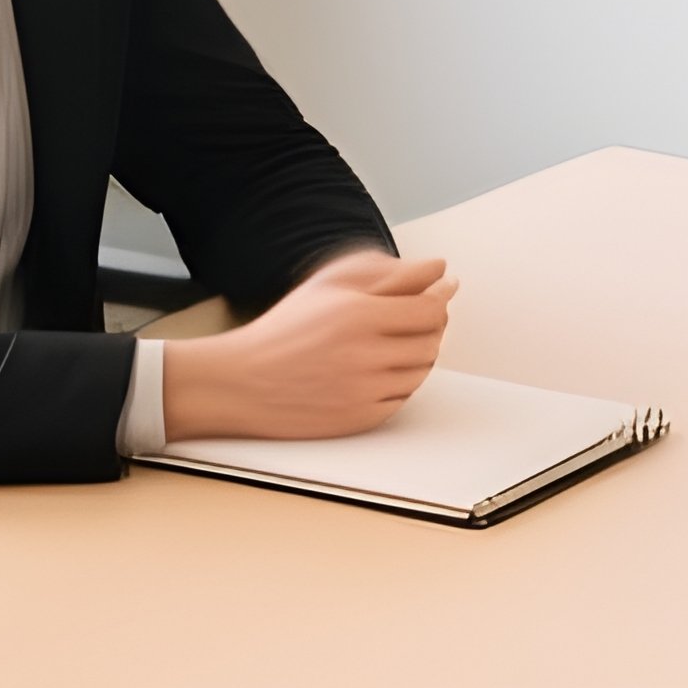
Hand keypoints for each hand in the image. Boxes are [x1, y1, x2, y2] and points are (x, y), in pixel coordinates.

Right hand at [163, 249, 457, 442]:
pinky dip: (398, 383)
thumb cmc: (285, 330)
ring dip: (416, 354)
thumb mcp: (327, 285)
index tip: (442, 288)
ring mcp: (365, 391)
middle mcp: (366, 355)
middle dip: (429, 326)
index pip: (430, 309)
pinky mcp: (362, 419)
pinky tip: (375, 370)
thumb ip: (386, 272)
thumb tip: (437, 269)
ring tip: (388, 342)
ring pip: (421, 371)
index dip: (441, 297)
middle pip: (431, 341)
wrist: (244, 382)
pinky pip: (403, 399)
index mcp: (358, 315)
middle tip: (410, 315)